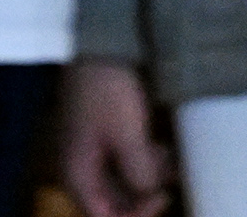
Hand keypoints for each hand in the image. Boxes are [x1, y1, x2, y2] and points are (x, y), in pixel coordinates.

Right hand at [60, 58, 170, 216]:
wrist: (101, 47)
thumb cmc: (108, 92)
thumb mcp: (128, 136)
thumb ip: (140, 174)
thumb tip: (153, 197)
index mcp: (77, 175)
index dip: (134, 215)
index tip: (161, 198)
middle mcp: (80, 170)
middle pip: (112, 203)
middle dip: (143, 197)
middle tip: (169, 184)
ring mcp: (91, 153)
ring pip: (121, 183)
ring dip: (146, 179)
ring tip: (168, 161)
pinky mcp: (103, 138)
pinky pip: (123, 163)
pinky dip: (143, 162)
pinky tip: (162, 151)